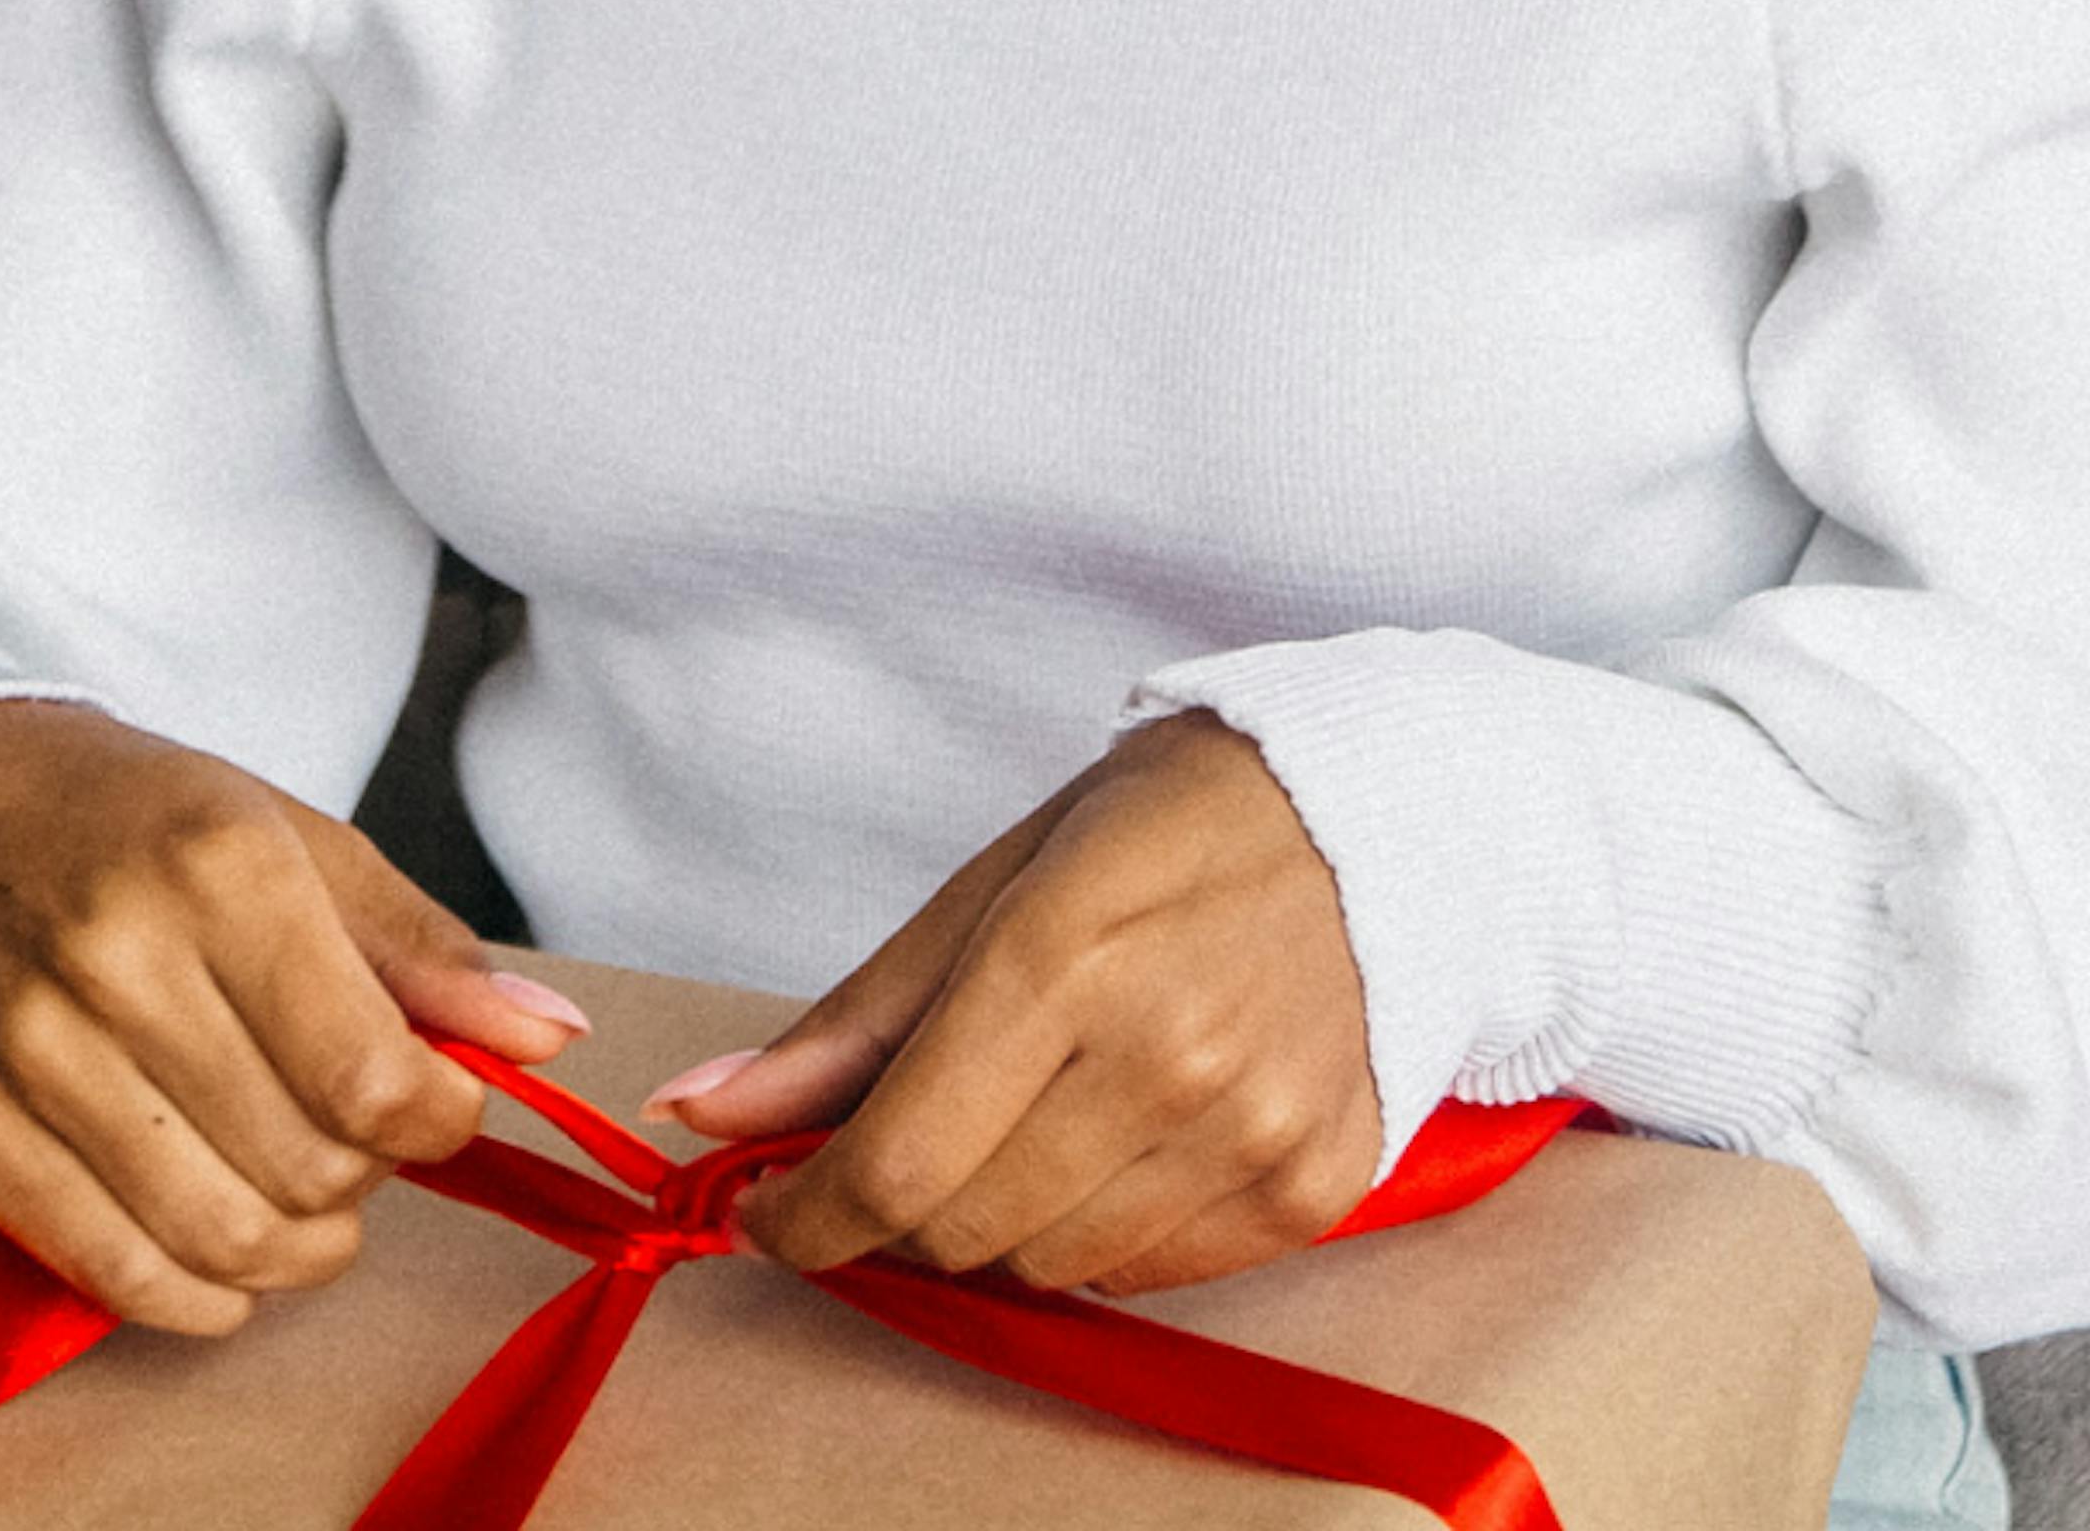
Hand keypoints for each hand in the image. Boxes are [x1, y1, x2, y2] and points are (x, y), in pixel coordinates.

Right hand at [0, 698, 588, 1336]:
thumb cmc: (136, 817)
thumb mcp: (295, 838)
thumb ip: (424, 951)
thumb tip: (549, 1039)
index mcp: (220, 869)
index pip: (371, 1072)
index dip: (440, 1119)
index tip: (445, 1105)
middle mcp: (120, 963)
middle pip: (305, 1164)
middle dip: (368, 1175)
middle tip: (361, 1132)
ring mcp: (34, 1056)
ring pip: (218, 1236)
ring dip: (298, 1250)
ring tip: (310, 1202)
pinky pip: (111, 1272)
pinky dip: (195, 1297)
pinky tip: (228, 1261)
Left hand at [647, 709, 1381, 1296]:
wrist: (1384, 818)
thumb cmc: (1169, 824)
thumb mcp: (996, 878)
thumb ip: (853, 1017)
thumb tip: (705, 1109)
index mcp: (1062, 954)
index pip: (894, 1161)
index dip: (803, 1212)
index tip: (763, 1208)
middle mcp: (1162, 1056)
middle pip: (960, 1230)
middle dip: (888, 1214)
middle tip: (888, 1149)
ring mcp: (1245, 1132)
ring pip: (1047, 1264)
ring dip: (993, 1221)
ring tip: (1021, 1118)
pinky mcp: (1308, 1188)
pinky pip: (1147, 1271)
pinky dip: (1096, 1228)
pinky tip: (1114, 1134)